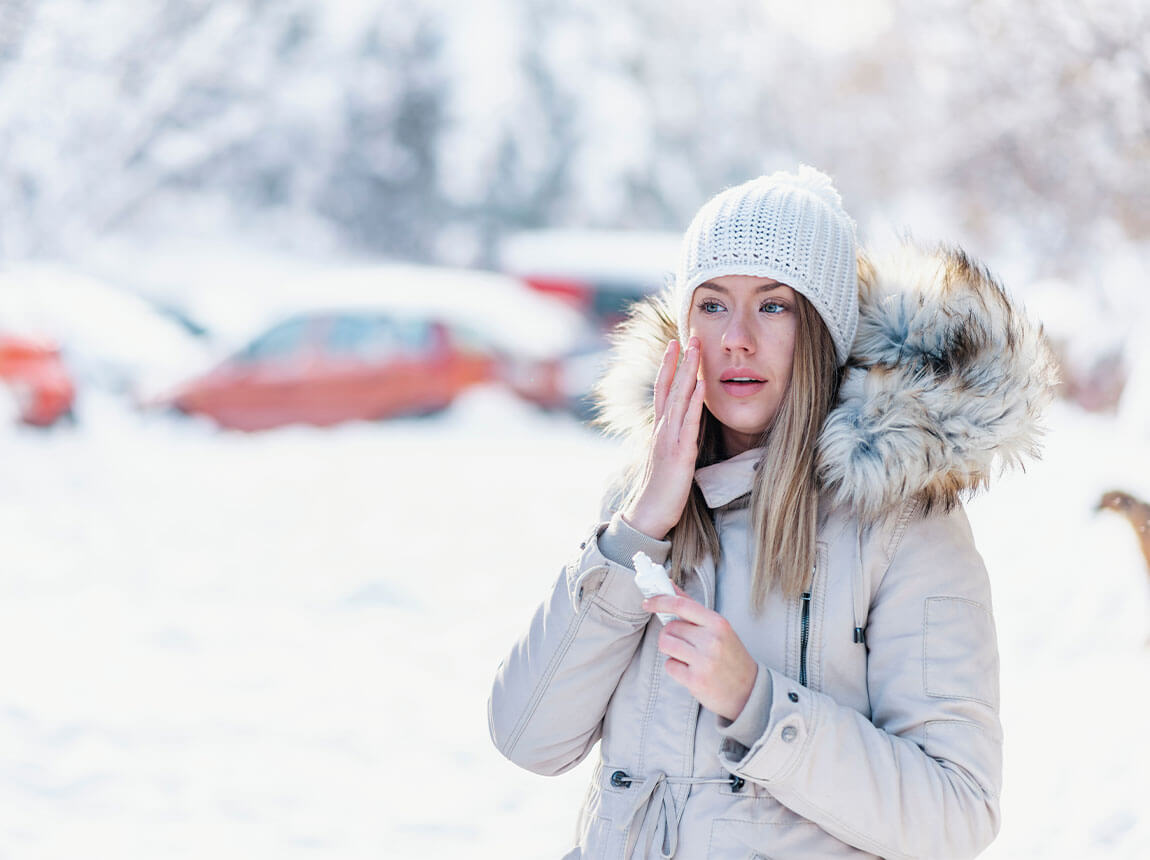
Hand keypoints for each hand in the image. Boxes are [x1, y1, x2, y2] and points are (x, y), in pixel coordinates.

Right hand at [620, 338, 704, 539]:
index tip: (676, 344)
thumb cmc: (660, 491)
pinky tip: (701, 383)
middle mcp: (661, 430)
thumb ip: (673, 441)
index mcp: (659, 431)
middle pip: (670, 387)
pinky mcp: (679, 454)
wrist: (648, 515)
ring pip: (679, 398)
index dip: (669, 366)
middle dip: (679, 360)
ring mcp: (668, 440)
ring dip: (688, 371)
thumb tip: (683, 428)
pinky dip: (695, 401)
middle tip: (689, 334)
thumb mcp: (667, 460)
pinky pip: (688, 423)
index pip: (663, 391)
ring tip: (696, 348)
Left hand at [643, 588, 756, 721]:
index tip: (648, 602)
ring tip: (687, 657)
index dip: (660, 601)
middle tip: (685, 644)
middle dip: (670, 634)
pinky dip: (675, 668)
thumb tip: (670, 587)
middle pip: (670, 627)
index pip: (681, 605)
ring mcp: (703, 661)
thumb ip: (694, 611)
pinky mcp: (695, 680)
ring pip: (665, 644)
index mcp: (717, 623)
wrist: (749, 691)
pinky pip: (669, 665)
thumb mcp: (719, 629)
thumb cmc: (730, 657)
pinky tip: (691, 671)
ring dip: (670, 650)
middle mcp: (711, 640)